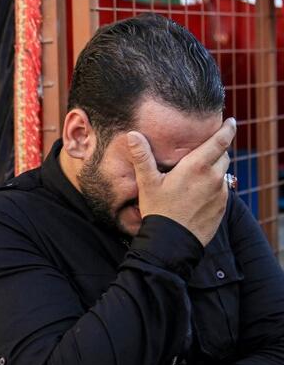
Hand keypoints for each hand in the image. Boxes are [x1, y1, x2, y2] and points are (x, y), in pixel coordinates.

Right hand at [126, 117, 235, 245]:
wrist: (172, 242)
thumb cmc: (158, 210)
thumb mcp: (147, 182)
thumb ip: (142, 156)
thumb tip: (132, 134)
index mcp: (197, 166)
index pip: (221, 141)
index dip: (228, 129)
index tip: (231, 122)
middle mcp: (214, 177)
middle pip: (223, 155)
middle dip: (217, 150)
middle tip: (203, 150)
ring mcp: (220, 193)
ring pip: (223, 173)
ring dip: (214, 169)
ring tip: (197, 174)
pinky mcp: (222, 207)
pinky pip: (222, 190)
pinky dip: (214, 186)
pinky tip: (198, 193)